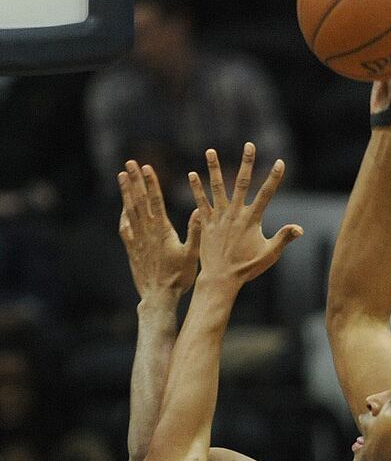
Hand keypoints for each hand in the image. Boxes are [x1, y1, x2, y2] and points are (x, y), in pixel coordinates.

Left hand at [118, 161, 200, 299]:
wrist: (159, 297)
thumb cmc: (179, 277)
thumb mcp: (192, 255)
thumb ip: (195, 232)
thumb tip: (198, 210)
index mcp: (162, 231)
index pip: (155, 201)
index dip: (150, 183)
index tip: (146, 167)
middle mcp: (147, 232)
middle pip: (139, 200)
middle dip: (135, 180)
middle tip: (129, 163)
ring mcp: (137, 240)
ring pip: (130, 210)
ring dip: (126, 192)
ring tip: (122, 175)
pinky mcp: (132, 249)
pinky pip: (125, 227)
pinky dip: (124, 214)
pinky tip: (123, 206)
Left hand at [189, 142, 302, 285]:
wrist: (221, 279)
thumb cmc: (247, 268)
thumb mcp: (269, 254)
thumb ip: (284, 238)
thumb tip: (299, 228)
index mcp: (252, 220)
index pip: (266, 194)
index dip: (274, 177)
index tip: (280, 162)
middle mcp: (235, 214)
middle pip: (241, 183)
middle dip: (246, 163)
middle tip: (249, 145)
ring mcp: (219, 217)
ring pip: (216, 187)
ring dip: (213, 168)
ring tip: (210, 151)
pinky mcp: (206, 223)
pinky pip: (200, 202)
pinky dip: (196, 188)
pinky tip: (192, 174)